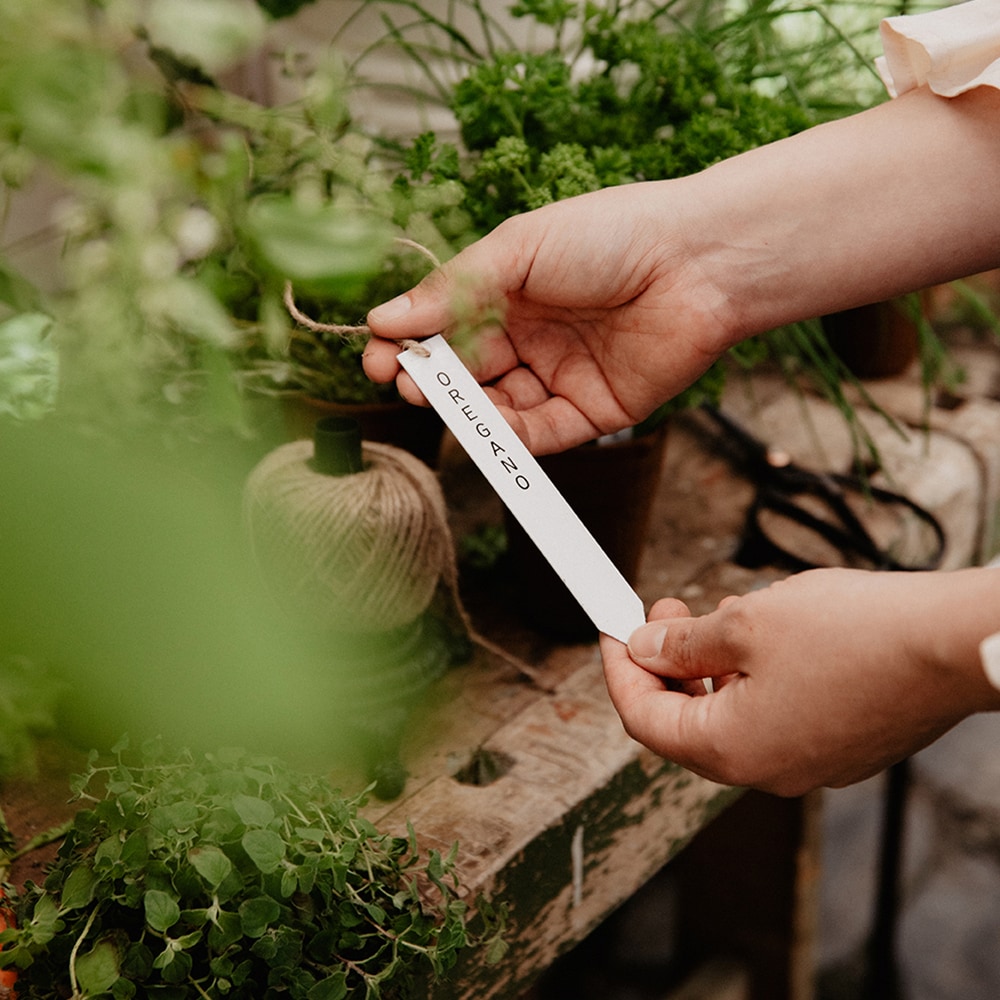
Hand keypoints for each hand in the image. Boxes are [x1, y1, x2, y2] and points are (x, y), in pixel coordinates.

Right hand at [364, 182, 733, 454]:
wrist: (697, 261)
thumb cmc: (610, 235)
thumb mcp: (518, 250)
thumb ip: (451, 290)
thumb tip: (383, 319)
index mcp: (510, 293)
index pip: (445, 327)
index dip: (410, 344)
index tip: (377, 355)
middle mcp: (532, 337)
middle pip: (466, 373)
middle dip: (430, 381)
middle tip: (402, 381)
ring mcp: (561, 376)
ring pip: (499, 409)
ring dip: (465, 412)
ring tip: (438, 402)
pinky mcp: (594, 411)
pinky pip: (543, 434)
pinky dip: (511, 438)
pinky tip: (486, 428)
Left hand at [600, 567, 999, 795]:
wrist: (954, 643)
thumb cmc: (856, 633)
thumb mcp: (746, 624)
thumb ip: (683, 643)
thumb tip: (644, 650)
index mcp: (734, 751)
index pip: (644, 719)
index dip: (618, 669)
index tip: (611, 628)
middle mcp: (770, 770)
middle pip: (686, 722)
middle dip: (666, 663)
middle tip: (666, 608)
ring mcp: (810, 761)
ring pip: (731, 714)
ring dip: (711, 664)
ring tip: (723, 612)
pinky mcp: (841, 744)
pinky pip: (774, 713)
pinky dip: (753, 675)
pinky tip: (767, 633)